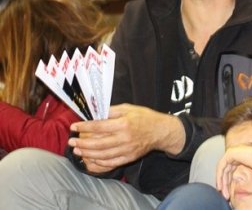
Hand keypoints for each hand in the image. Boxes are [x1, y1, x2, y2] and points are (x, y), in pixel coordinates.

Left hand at [68, 103, 184, 172]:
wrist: (160, 131)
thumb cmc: (144, 117)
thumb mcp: (129, 108)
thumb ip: (111, 111)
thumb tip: (95, 114)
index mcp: (123, 124)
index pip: (99, 126)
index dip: (84, 127)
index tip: (74, 127)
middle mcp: (124, 138)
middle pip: (98, 143)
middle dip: (82, 143)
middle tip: (71, 141)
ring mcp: (126, 150)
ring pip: (102, 155)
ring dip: (87, 153)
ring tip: (77, 150)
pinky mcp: (129, 158)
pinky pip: (110, 163)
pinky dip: (98, 162)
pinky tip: (90, 159)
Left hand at [216, 145, 251, 199]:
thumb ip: (246, 175)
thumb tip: (241, 186)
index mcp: (243, 155)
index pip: (232, 169)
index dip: (229, 181)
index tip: (229, 192)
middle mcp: (238, 152)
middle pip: (227, 169)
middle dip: (225, 183)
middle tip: (225, 195)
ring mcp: (234, 151)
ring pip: (223, 168)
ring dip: (222, 182)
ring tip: (223, 192)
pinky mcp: (231, 153)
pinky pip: (221, 165)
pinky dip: (220, 176)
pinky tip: (221, 185)